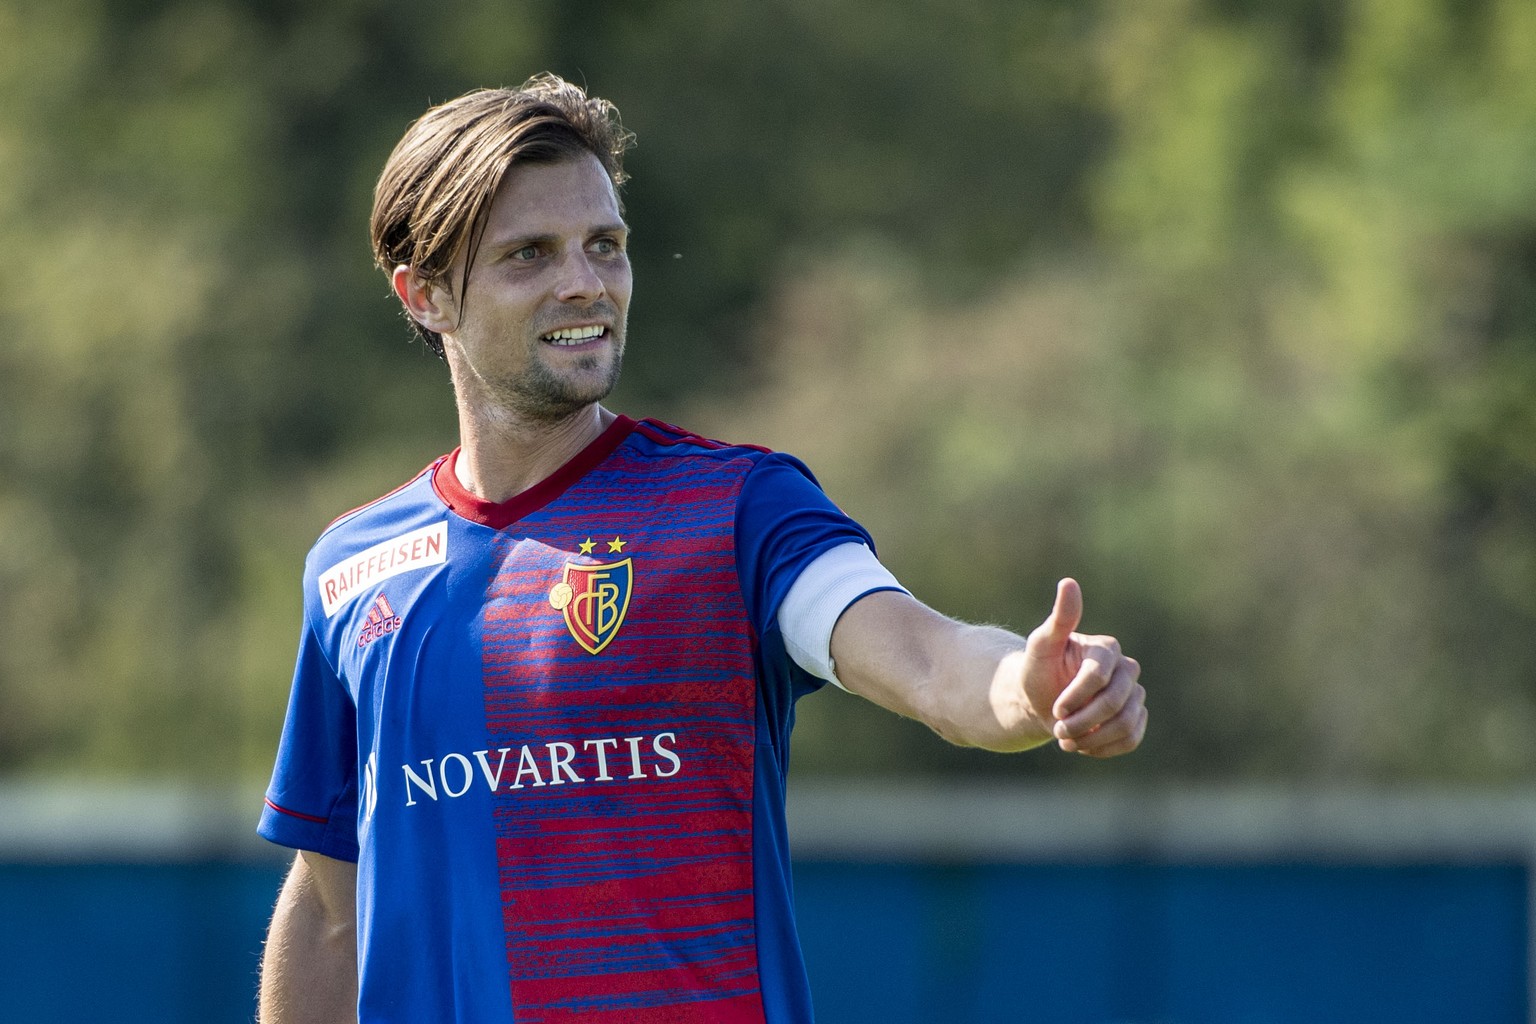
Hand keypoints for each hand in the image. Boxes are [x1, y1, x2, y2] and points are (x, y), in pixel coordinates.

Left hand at [1019, 578, 1146, 756]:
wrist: (1039, 700)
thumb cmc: (1038, 670)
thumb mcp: (1041, 645)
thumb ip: (1059, 618)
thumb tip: (1068, 582)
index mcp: (1107, 649)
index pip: (1099, 676)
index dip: (1076, 696)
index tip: (1055, 709)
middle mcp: (1127, 669)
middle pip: (1116, 703)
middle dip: (1083, 721)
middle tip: (1058, 729)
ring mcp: (1134, 695)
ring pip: (1127, 723)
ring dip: (1093, 738)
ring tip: (1066, 741)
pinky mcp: (1135, 718)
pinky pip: (1132, 738)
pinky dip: (1106, 748)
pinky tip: (1082, 746)